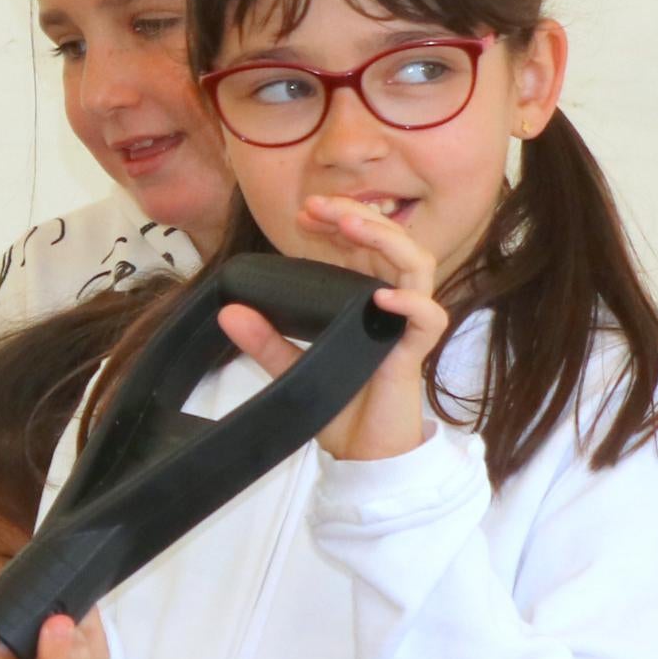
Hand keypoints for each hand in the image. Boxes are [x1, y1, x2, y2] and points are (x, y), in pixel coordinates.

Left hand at [218, 197, 445, 460]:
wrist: (360, 452)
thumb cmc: (337, 401)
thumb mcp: (290, 365)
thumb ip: (263, 339)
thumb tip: (228, 311)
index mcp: (364, 295)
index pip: (360, 243)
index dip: (336, 221)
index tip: (304, 213)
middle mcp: (389, 302)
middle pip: (389, 240)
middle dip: (357, 215)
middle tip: (319, 206)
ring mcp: (405, 324)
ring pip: (417, 264)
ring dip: (386, 239)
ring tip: (350, 226)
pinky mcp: (415, 352)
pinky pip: (429, 318)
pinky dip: (411, 302)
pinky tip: (382, 295)